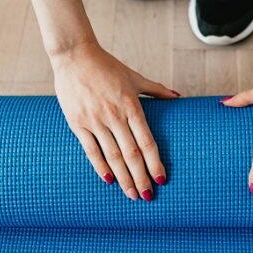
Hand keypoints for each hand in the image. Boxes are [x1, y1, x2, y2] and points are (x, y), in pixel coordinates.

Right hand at [50, 40, 179, 200]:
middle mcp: (114, 116)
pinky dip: (99, 166)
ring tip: (131, 194)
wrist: (74, 56)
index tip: (162, 179)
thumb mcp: (134, 77)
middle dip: (141, 178)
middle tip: (147, 196)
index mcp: (131, 106)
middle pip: (131, 154)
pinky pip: (90, 149)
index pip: (147, 141)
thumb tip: (178, 97)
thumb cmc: (106, 66)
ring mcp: (95, 120)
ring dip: (123, 178)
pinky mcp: (77, 123)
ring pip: (112, 156)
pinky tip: (108, 180)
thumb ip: (156, 90)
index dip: (155, 163)